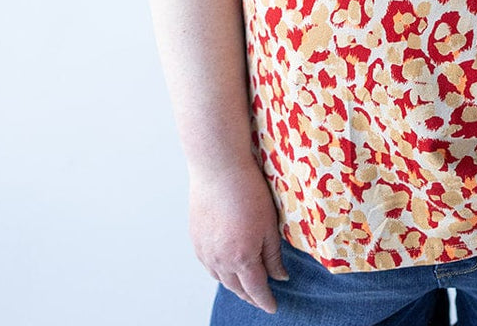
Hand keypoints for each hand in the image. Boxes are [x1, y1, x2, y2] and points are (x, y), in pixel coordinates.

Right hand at [189, 160, 286, 312]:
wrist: (218, 169)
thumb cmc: (248, 192)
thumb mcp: (269, 224)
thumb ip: (273, 254)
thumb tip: (280, 276)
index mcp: (241, 258)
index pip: (256, 289)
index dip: (265, 300)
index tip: (272, 307)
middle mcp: (219, 260)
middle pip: (236, 288)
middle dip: (250, 296)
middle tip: (261, 298)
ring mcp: (205, 251)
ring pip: (221, 278)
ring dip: (234, 284)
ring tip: (245, 285)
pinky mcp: (195, 240)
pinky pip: (209, 264)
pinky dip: (220, 271)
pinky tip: (227, 266)